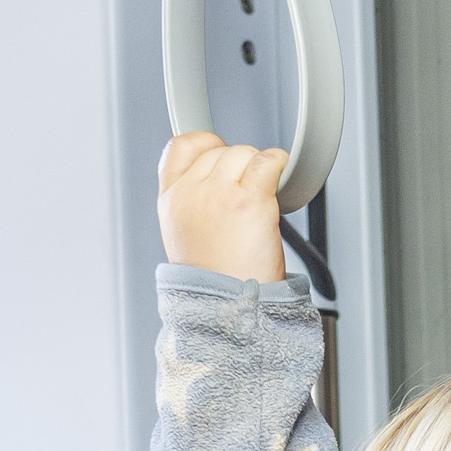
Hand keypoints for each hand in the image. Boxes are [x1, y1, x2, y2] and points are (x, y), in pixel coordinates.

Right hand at [159, 130, 289, 283]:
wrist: (227, 307)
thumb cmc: (215, 280)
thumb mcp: (185, 236)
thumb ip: (194, 203)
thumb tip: (217, 182)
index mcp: (170, 200)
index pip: (180, 146)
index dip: (205, 143)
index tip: (221, 154)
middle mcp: (191, 192)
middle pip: (220, 150)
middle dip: (239, 165)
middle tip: (248, 194)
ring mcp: (219, 194)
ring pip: (244, 153)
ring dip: (259, 168)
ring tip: (261, 198)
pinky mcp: (250, 200)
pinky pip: (267, 162)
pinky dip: (278, 163)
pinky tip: (280, 176)